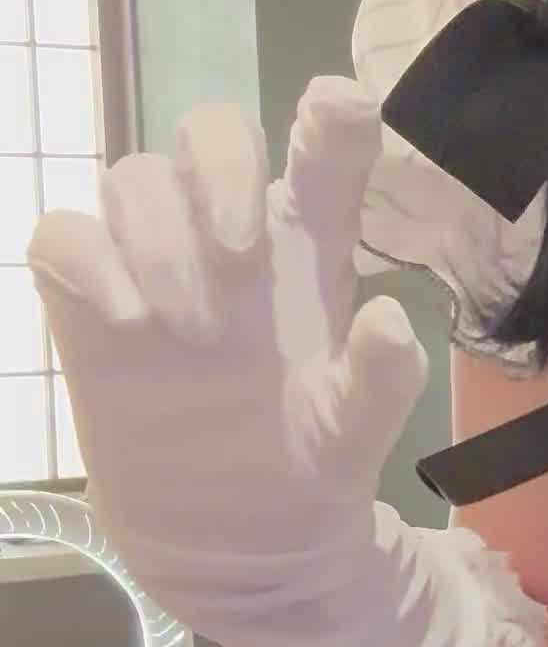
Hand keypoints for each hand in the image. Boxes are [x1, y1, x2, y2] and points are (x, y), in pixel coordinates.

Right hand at [30, 82, 426, 629]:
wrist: (228, 538)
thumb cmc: (304, 461)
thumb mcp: (356, 435)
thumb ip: (381, 382)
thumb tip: (385, 321)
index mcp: (309, 245)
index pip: (325, 149)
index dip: (332, 116)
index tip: (335, 108)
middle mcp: (229, 232)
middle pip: (209, 132)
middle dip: (219, 174)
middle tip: (241, 259)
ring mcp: (153, 260)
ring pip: (133, 178)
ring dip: (160, 239)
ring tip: (192, 334)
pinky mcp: (86, 299)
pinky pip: (62, 234)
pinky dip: (87, 259)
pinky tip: (128, 322)